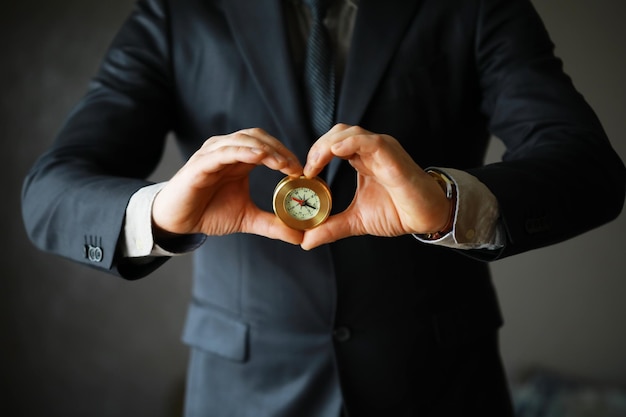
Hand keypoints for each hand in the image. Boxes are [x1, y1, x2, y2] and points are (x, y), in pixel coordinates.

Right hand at [152, 128, 304, 244]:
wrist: (178, 221)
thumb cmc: (208, 212)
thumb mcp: (247, 218)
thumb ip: (272, 224)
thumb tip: (299, 236)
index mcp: (239, 159)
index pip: (267, 145)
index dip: (285, 153)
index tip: (302, 171)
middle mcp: (227, 150)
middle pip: (258, 137)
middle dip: (280, 149)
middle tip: (296, 167)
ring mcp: (213, 154)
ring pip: (243, 140)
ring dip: (266, 149)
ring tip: (283, 163)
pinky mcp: (200, 164)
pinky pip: (224, 151)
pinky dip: (243, 151)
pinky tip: (259, 157)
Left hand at [301, 124, 451, 249]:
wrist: (426, 217)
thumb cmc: (398, 212)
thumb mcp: (357, 221)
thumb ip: (331, 228)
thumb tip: (306, 241)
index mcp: (362, 159)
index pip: (333, 144)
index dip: (316, 153)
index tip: (304, 174)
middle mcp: (371, 150)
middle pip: (338, 133)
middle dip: (318, 147)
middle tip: (307, 169)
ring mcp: (382, 151)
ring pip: (350, 133)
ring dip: (328, 144)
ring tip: (315, 163)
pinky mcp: (392, 157)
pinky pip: (370, 141)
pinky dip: (350, 143)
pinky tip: (335, 152)